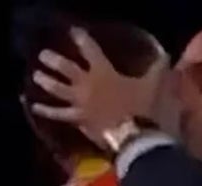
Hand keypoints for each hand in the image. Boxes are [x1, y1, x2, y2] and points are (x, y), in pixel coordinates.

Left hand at [30, 27, 169, 148]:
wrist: (135, 136)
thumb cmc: (144, 108)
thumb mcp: (154, 85)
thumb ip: (157, 70)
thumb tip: (165, 56)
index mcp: (105, 73)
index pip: (91, 51)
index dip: (82, 40)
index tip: (74, 32)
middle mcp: (88, 85)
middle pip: (67, 69)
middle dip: (55, 60)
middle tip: (44, 55)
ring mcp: (80, 103)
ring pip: (59, 90)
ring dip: (47, 82)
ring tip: (37, 76)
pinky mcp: (78, 120)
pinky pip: (60, 115)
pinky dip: (47, 111)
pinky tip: (35, 107)